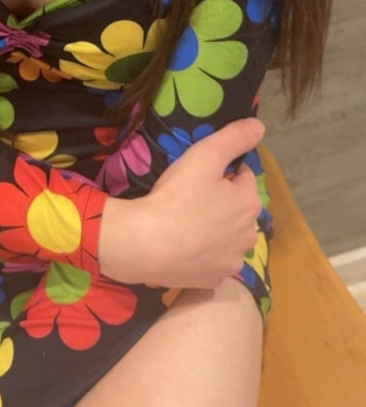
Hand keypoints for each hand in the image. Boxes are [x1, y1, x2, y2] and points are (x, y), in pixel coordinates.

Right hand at [99, 118, 265, 288]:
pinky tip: (183, 246)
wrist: (146, 245)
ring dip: (214, 229)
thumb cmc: (176, 197)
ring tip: (184, 222)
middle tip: (188, 197)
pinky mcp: (213, 280)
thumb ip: (234, 137)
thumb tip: (259, 126)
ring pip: (226, 237)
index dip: (220, 172)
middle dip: (220, 201)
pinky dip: (202, 253)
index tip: (198, 175)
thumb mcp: (204, 155)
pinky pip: (211, 260)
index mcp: (249, 203)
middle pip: (237, 209)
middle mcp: (249, 235)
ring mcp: (231, 261)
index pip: (242, 177)